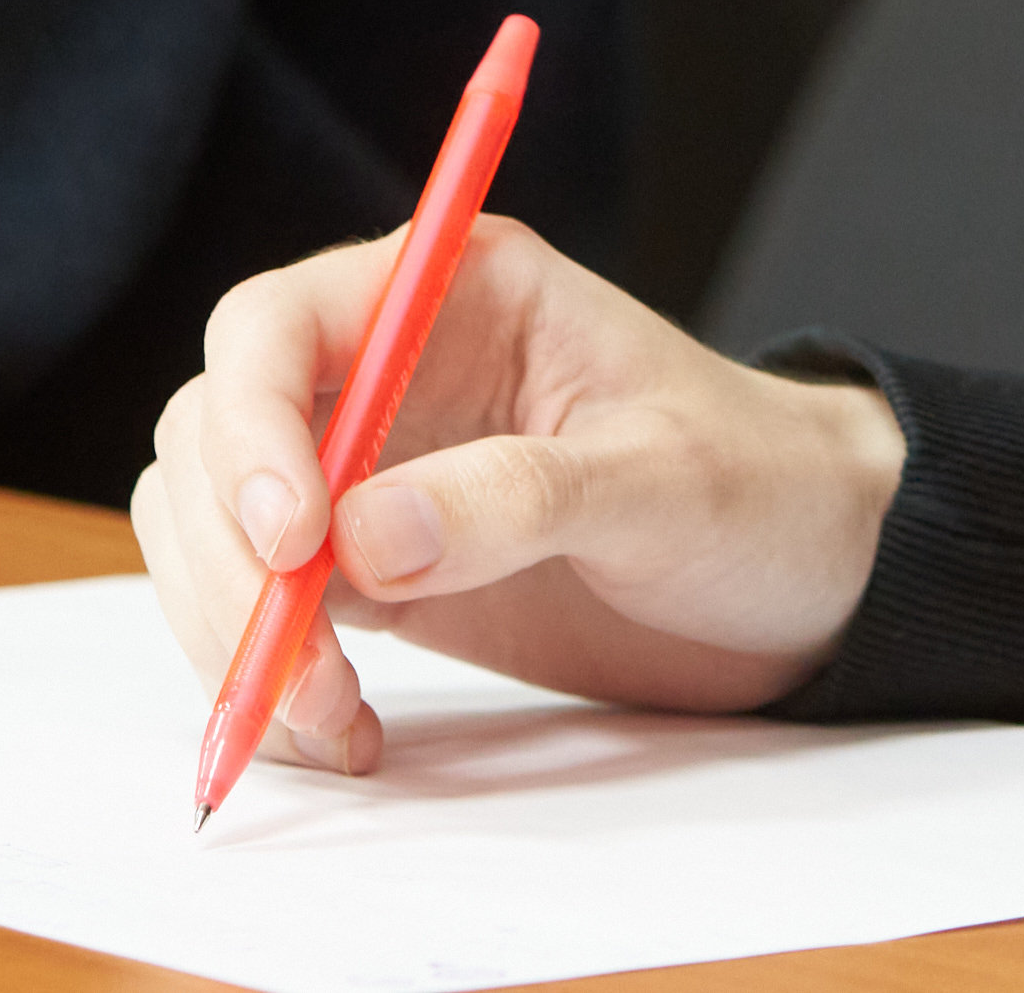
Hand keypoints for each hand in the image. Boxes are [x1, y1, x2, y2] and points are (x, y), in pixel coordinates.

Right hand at [130, 218, 904, 774]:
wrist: (811, 577)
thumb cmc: (759, 488)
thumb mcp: (662, 482)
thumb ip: (519, 498)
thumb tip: (364, 542)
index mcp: (454, 293)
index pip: (279, 326)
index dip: (252, 426)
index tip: (290, 539)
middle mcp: (388, 367)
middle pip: (214, 432)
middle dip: (228, 554)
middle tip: (293, 663)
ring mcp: (369, 469)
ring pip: (212, 528)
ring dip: (233, 630)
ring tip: (328, 717)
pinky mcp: (371, 567)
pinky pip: (261, 610)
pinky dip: (267, 677)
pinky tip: (339, 731)